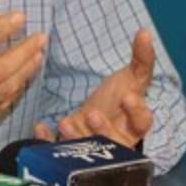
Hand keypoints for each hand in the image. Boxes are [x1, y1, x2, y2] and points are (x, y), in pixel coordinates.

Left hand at [33, 28, 153, 148]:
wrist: (95, 115)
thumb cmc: (117, 98)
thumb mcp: (131, 78)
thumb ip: (141, 59)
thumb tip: (144, 32)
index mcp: (134, 124)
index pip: (142, 123)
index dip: (137, 112)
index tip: (128, 97)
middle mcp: (116, 141)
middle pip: (115, 142)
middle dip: (103, 129)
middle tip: (92, 114)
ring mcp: (92, 148)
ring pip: (88, 149)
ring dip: (77, 136)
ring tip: (65, 122)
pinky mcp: (70, 153)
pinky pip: (60, 153)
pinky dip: (50, 142)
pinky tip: (42, 128)